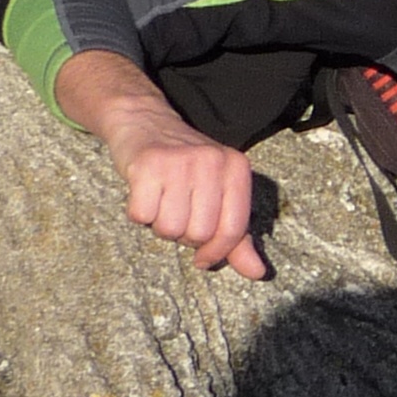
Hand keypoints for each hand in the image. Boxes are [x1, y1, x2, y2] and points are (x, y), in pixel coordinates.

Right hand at [56, 49, 268, 279]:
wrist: (145, 123)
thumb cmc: (186, 168)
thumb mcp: (219, 195)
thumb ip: (238, 237)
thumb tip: (257, 273)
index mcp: (238, 168)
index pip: (234, 229)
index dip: (217, 251)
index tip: (204, 257)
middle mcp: (213, 161)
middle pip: (199, 233)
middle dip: (184, 234)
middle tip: (178, 212)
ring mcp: (180, 161)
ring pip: (171, 228)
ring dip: (161, 224)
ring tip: (162, 201)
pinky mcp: (147, 165)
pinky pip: (142, 215)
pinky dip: (139, 213)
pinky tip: (145, 193)